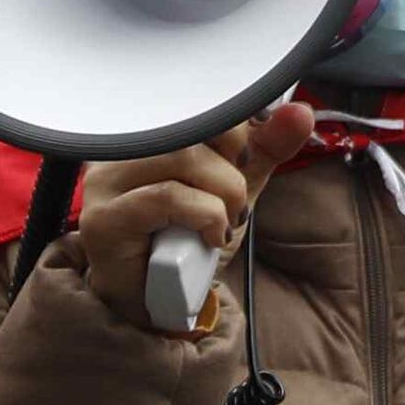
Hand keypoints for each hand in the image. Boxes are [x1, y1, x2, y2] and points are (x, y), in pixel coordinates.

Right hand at [76, 99, 318, 335]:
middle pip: (187, 126)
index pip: (193, 99)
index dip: (233, 121)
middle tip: (239, 200)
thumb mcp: (236, 186)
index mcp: (148, 130)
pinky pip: (167, 197)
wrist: (162, 304)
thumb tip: (300, 112)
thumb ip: (265, 147)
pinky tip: (212, 235)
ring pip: (179, 158)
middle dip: (232, 163)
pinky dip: (205, 215)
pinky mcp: (105, 220)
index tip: (251, 147)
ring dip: (222, 192)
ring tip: (226, 221)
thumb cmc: (189, 240)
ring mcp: (105, 184)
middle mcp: (118, 149)